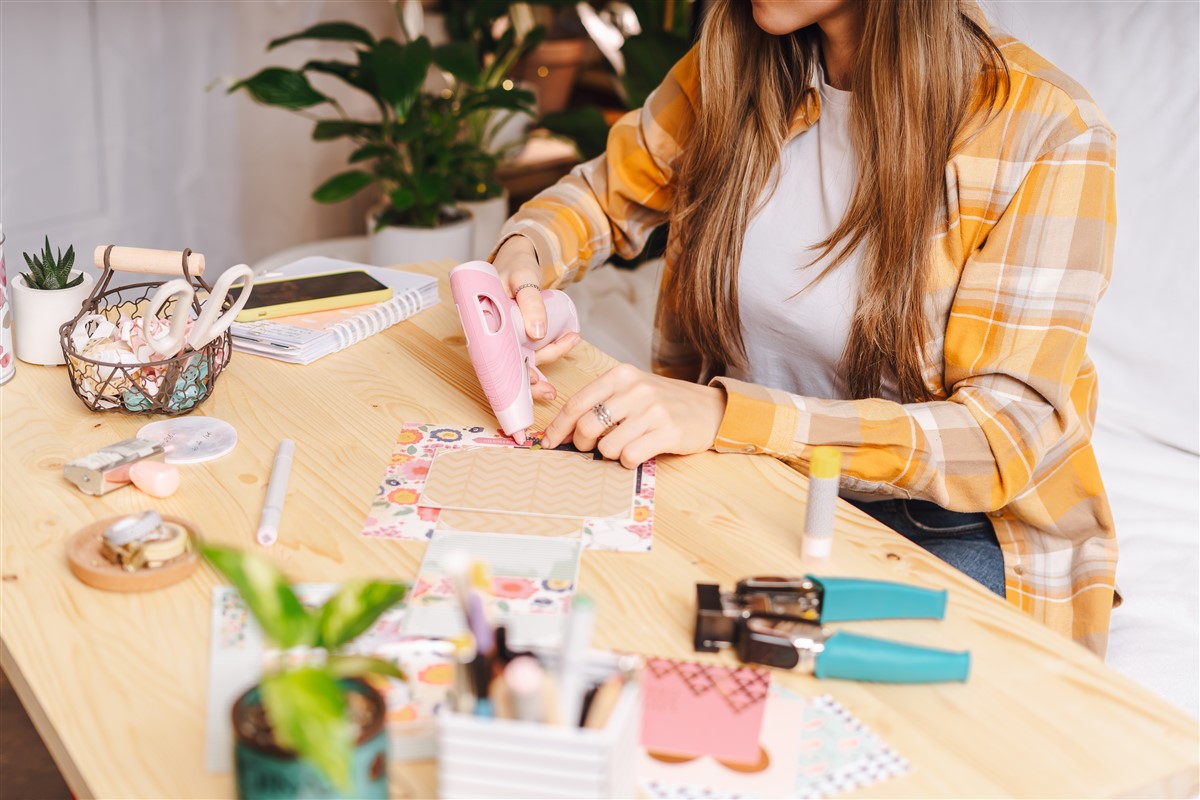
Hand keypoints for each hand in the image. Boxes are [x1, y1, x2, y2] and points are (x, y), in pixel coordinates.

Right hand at [492, 235, 578, 400]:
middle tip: (549, 391)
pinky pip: (537, 347)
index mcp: (483, 327)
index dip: (508, 379)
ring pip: (528, 358)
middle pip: (510, 366)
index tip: (528, 384)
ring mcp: (511, 336)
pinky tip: (569, 340)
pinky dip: (553, 347)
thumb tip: (538, 334)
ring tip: (571, 341)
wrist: (520, 258)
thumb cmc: (514, 266)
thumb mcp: (522, 278)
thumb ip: (530, 303)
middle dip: (531, 382)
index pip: (493, 361)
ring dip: (550, 356)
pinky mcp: (524, 333)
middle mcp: (495, 336)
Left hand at [541, 363, 727, 467]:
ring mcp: (653, 411)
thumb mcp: (632, 390)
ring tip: (624, 447)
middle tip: (593, 447)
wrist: (710, 409)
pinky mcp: (668, 432)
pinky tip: (638, 453)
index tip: (548, 442)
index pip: (577, 403)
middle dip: (583, 444)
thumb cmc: (664, 402)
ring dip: (609, 454)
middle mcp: (636, 390)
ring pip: (607, 446)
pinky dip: (628, 461)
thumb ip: (601, 402)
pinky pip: (630, 456)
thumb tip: (564, 429)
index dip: (558, 427)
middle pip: (587, 427)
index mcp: (621, 375)